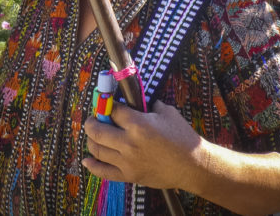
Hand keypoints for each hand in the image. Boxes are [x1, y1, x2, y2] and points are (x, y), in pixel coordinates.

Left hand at [82, 100, 204, 189]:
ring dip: (91, 140)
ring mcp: (126, 161)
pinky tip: (87, 159)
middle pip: (97, 130)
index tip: (105, 103)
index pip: (113, 110)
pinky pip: (103, 172)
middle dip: (91, 121)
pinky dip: (92, 165)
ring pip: (97, 149)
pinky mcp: (129, 175)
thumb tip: (137, 102)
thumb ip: (149, 106)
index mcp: (138, 124)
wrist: (192, 165)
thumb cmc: (182, 137)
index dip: (107, 104)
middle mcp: (128, 143)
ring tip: (93, 134)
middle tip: (93, 118)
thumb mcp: (167, 112)